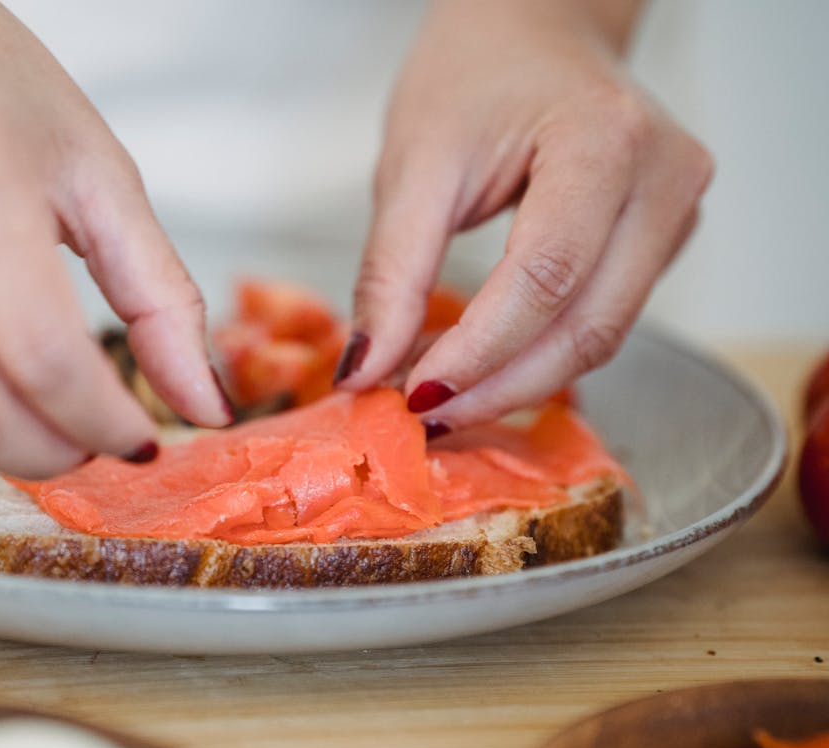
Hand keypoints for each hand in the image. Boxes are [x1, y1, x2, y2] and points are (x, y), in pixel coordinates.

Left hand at [336, 0, 712, 431]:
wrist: (533, 30)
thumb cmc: (474, 76)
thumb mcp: (414, 166)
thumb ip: (391, 274)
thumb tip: (366, 371)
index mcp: (603, 140)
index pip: (545, 275)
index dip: (479, 350)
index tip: (412, 393)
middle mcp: (664, 177)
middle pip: (587, 323)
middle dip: (499, 386)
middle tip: (425, 415)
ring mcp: (676, 210)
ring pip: (603, 335)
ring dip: (519, 382)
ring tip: (446, 399)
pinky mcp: (664, 237)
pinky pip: (606, 318)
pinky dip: (542, 356)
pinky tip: (486, 370)